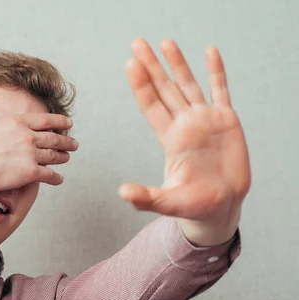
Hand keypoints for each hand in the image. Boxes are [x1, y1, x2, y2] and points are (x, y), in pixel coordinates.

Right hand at [0, 83, 77, 196]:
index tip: (68, 123)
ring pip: (53, 155)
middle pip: (53, 137)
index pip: (44, 120)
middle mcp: (27, 136)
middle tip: (74, 143)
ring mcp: (30, 154)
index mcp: (16, 122)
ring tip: (67, 157)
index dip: (59, 121)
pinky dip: (55, 178)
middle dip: (65, 140)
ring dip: (62, 156)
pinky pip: (48, 175)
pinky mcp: (29, 172)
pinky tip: (59, 180)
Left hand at [119, 38, 250, 241]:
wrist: (220, 207)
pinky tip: (209, 52)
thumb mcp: (168, 202)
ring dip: (178, 64)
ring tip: (165, 42)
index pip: (151, 106)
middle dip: (151, 66)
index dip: (141, 85)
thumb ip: (146, 198)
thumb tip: (122, 194)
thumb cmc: (192, 205)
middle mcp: (184, 125)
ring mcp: (205, 120)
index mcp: (170, 139)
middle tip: (136, 43)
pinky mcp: (227, 121)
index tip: (130, 64)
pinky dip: (216, 72)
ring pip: (189, 85)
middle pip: (165, 89)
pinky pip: (221, 91)